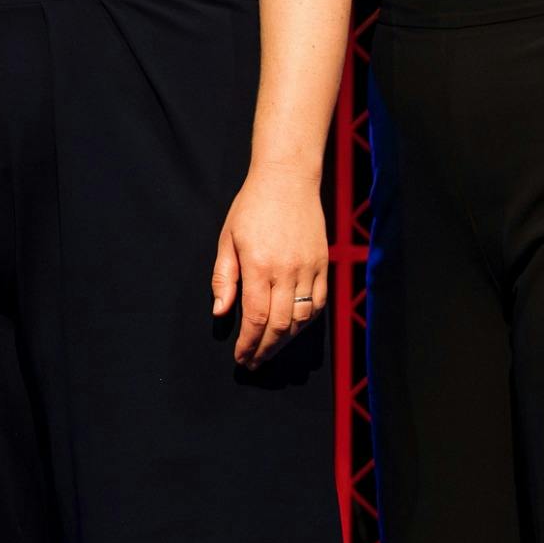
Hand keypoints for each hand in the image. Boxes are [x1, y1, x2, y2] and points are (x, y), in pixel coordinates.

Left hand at [209, 167, 329, 366]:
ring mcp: (309, 268)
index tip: (241, 357)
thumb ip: (224, 278)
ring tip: (270, 350)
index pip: (256, 317)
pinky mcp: (323, 264)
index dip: (249, 343)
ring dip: (286, 341)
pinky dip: (306, 322)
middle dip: (265, 349)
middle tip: (253, 362)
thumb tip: (220, 312)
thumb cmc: (252, 207)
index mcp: (259, 265)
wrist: (288, 180)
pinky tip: (292, 330)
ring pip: (301, 319)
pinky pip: (318, 303)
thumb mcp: (228, 239)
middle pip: (280, 325)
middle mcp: (287, 270)